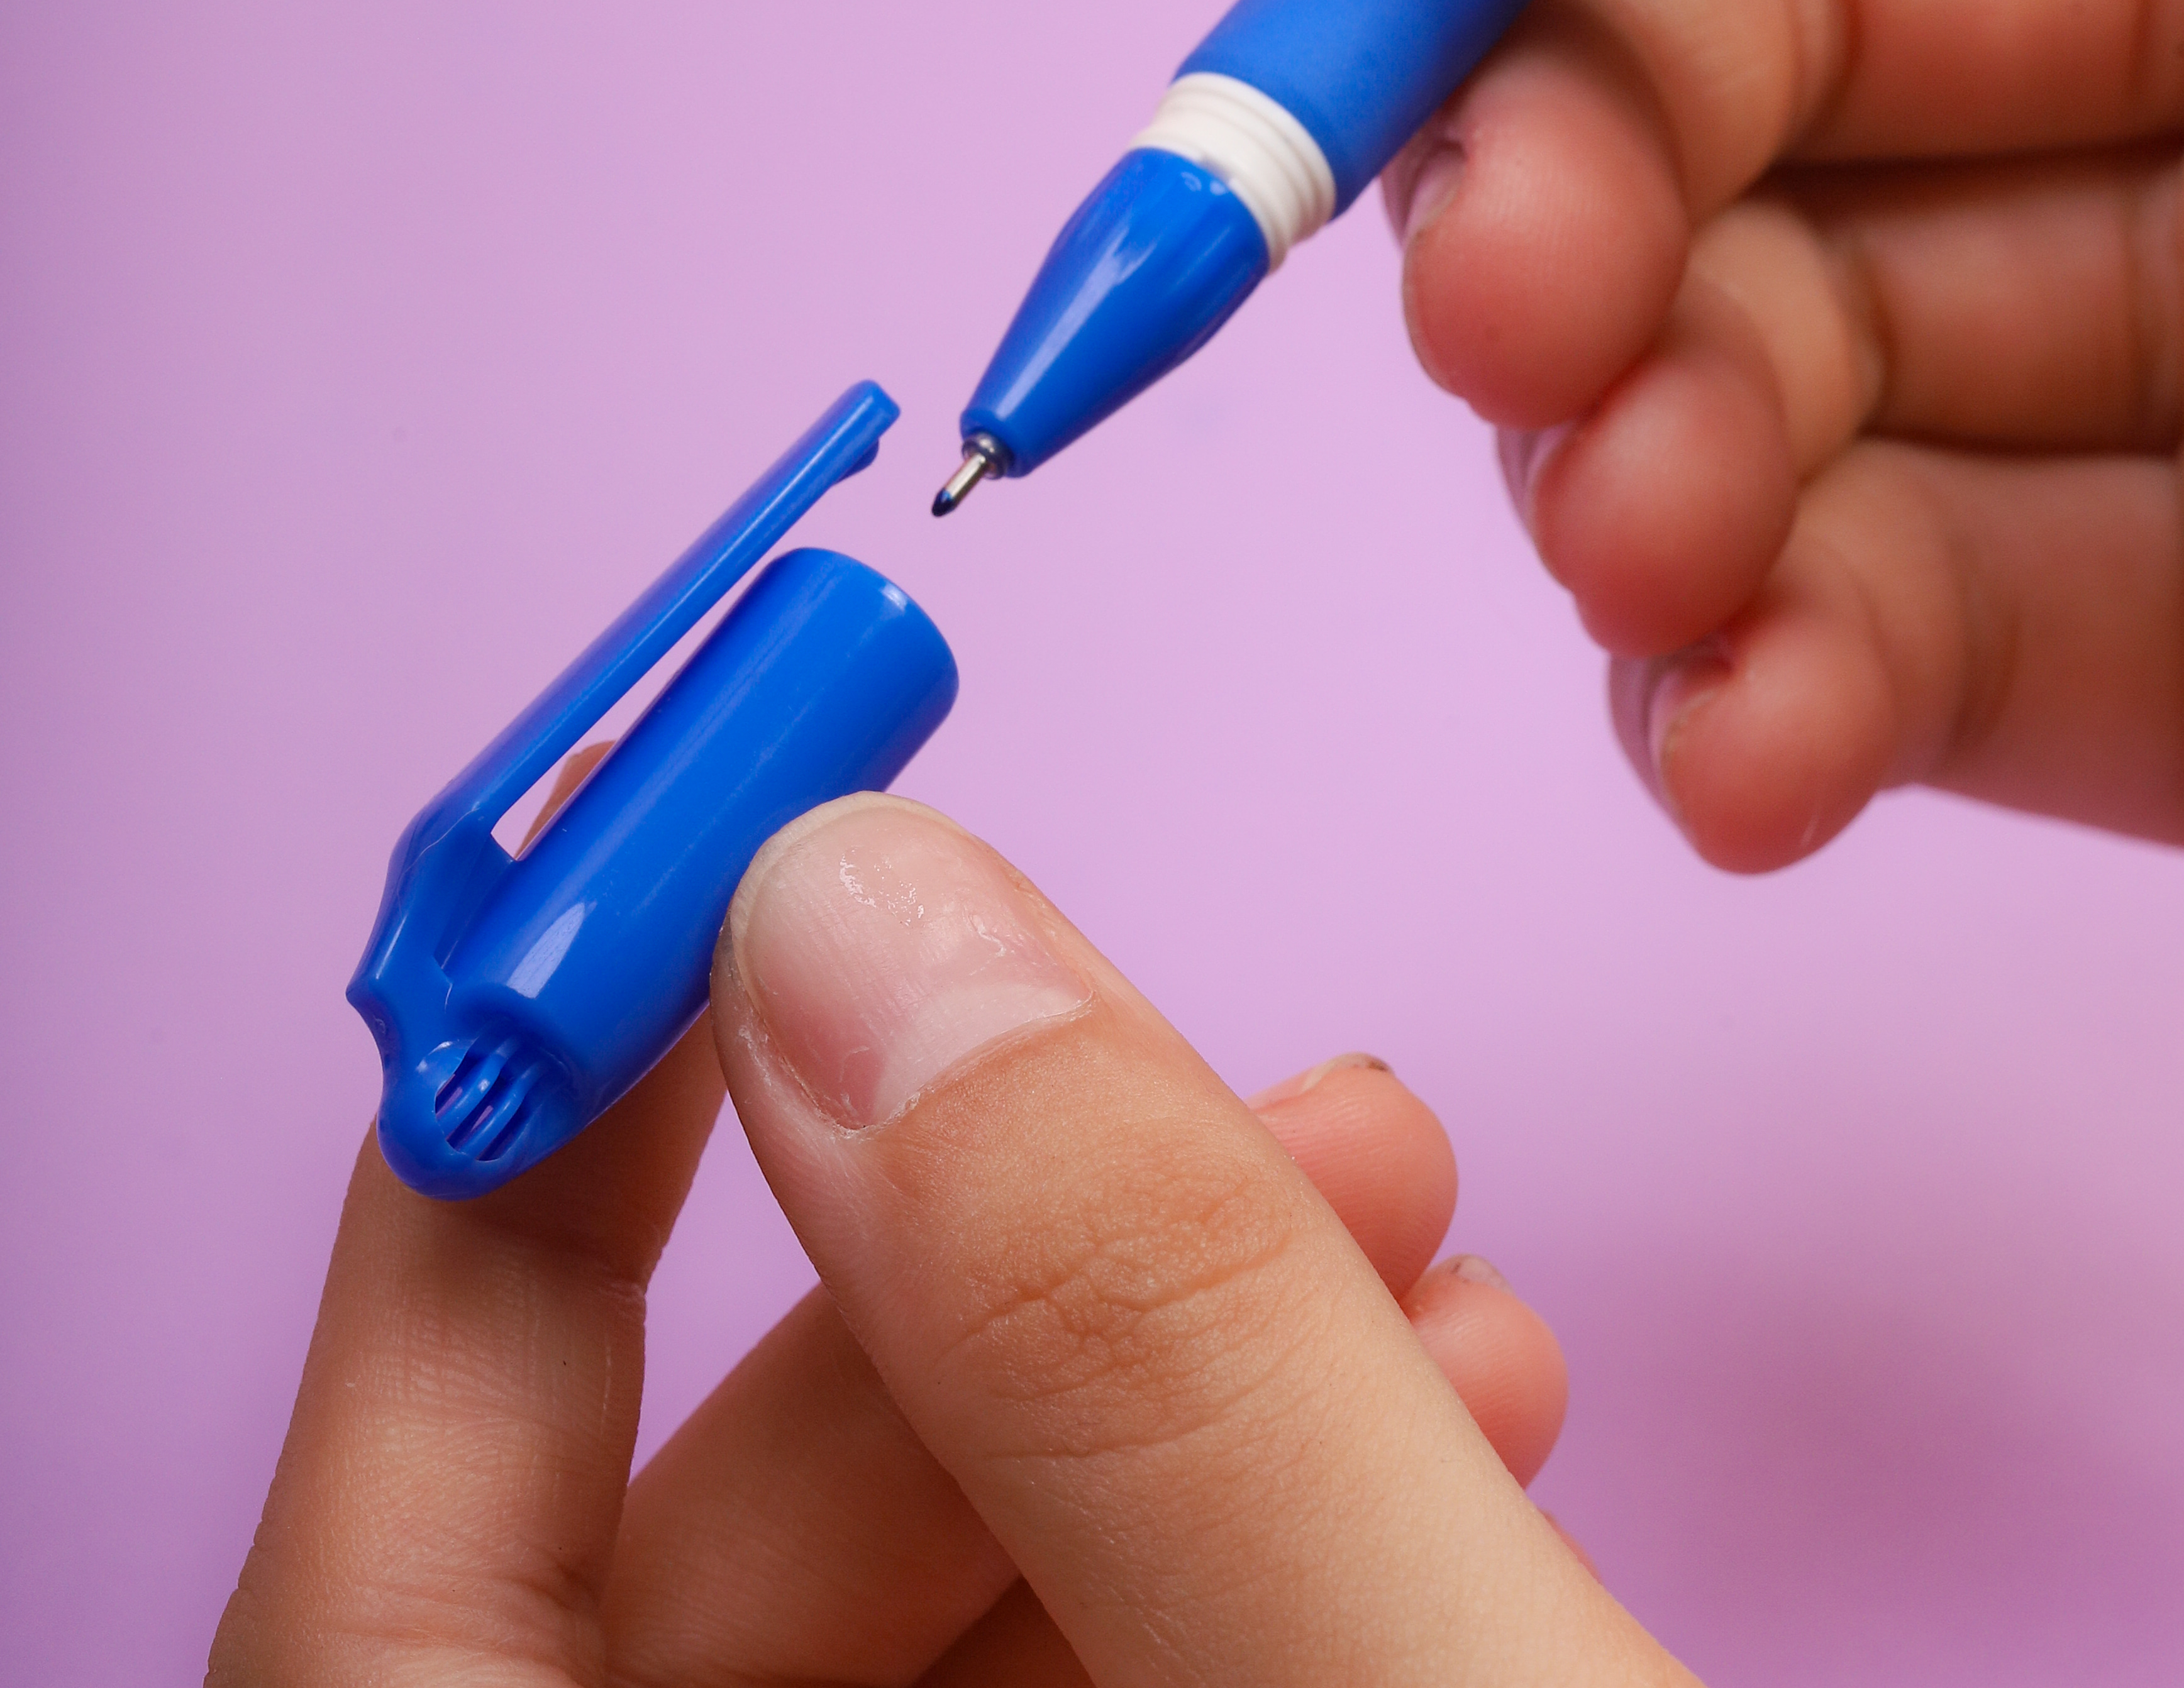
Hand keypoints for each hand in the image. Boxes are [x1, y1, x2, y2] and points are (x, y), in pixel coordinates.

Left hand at [211, 793, 1690, 1685]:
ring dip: (1198, 1362)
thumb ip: (1129, 1361)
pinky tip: (1461, 1396)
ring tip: (1432, 1228)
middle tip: (1290, 1088)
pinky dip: (1256, 1505)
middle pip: (737, 1544)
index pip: (405, 1530)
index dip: (527, 1159)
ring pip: (964, 1587)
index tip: (694, 887)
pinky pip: (1102, 1653)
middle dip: (1024, 1259)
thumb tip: (861, 922)